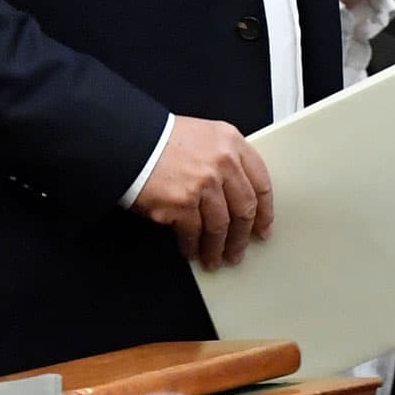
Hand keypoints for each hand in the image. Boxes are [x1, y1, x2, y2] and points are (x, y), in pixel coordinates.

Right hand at [131, 115, 274, 269]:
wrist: (130, 142)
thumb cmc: (161, 139)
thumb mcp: (203, 136)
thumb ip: (225, 159)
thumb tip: (237, 196)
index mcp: (231, 142)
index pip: (260, 182)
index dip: (265, 210)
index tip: (263, 226)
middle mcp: (222, 163)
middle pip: (244, 209)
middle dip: (242, 236)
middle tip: (238, 250)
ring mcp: (203, 184)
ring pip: (221, 227)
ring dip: (218, 248)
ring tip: (214, 258)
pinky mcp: (182, 204)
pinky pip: (194, 233)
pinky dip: (193, 246)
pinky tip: (191, 251)